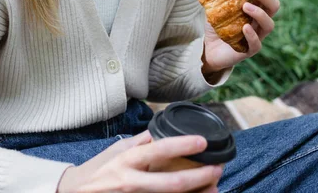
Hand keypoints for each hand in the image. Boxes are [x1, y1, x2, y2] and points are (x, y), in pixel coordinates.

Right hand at [57, 131, 222, 192]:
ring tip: (214, 187)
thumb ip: (141, 142)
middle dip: (198, 177)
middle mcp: (131, 181)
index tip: (202, 141)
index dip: (183, 145)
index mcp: (128, 160)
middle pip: (171, 183)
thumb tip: (162, 130)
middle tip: (217, 168)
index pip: (159, 150)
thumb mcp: (119, 149)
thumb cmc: (99, 169)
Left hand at [202, 0, 279, 74]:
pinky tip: (245, 27)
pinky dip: (252, 35)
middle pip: (273, 6)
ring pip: (269, 24)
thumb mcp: (217, 5)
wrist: (208, 49)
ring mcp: (257, 35)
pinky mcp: (249, 50)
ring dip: (259, 13)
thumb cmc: (217, 25)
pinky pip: (256, 44)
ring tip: (245, 6)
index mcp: (255, 7)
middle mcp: (259, 20)